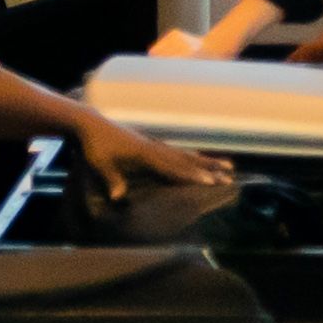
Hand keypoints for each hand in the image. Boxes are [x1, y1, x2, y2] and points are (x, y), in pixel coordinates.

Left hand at [82, 116, 228, 197]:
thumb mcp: (100, 164)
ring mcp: (156, 144)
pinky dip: (191, 156)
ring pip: (186, 155)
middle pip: (187, 161)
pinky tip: (198, 158)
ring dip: (206, 162)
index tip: (210, 182)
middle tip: (229, 177)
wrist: (93, 123)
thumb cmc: (96, 146)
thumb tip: (118, 198)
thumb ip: (112, 180)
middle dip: (209, 170)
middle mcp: (156, 148)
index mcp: (145, 153)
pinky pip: (178, 152)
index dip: (191, 176)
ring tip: (227, 165)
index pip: (172, 167)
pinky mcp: (152, 144)